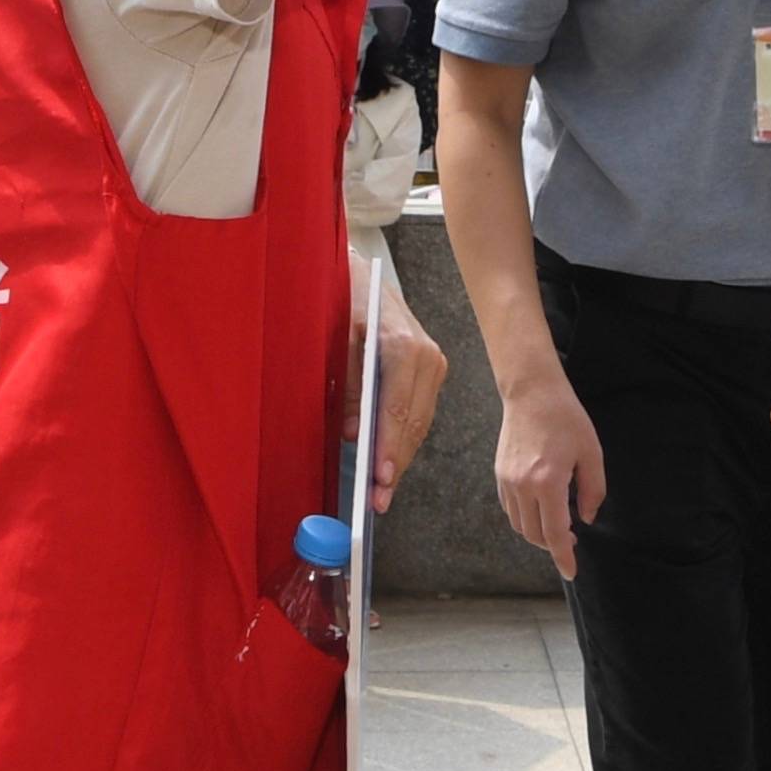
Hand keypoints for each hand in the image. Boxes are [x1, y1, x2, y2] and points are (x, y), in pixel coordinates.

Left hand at [355, 290, 446, 511]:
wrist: (359, 272)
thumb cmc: (343, 299)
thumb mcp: (336, 339)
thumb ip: (349, 386)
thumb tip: (355, 432)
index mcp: (403, 346)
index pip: (398, 410)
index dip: (389, 448)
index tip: (380, 478)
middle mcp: (426, 356)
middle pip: (414, 422)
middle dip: (396, 463)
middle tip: (379, 498)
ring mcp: (434, 363)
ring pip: (420, 422)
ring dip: (402, 456)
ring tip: (383, 491)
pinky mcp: (431, 369)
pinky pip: (419, 412)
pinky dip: (404, 438)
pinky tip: (390, 462)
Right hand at [494, 364, 605, 577]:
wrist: (531, 392)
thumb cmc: (566, 419)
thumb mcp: (591, 453)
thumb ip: (592, 490)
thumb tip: (586, 519)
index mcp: (549, 482)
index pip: (556, 533)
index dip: (563, 557)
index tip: (571, 573)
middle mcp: (523, 486)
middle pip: (535, 534)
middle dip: (553, 545)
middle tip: (572, 540)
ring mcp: (507, 481)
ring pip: (520, 525)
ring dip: (538, 533)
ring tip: (557, 525)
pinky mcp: (500, 474)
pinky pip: (510, 509)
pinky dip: (524, 518)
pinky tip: (540, 509)